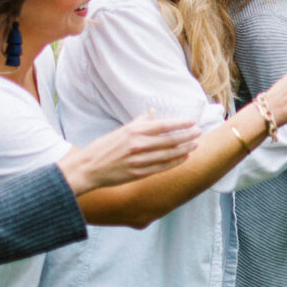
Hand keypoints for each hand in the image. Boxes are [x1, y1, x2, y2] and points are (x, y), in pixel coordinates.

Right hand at [60, 115, 200, 194]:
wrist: (87, 169)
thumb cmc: (102, 148)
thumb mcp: (120, 130)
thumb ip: (138, 122)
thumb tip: (152, 112)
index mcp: (133, 131)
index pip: (163, 125)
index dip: (180, 124)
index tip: (192, 122)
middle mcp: (138, 145)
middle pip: (170, 140)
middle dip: (187, 136)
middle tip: (199, 132)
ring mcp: (139, 160)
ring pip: (169, 154)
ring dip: (185, 148)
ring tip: (195, 144)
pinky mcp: (139, 174)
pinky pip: (162, 167)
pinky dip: (176, 162)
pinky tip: (184, 157)